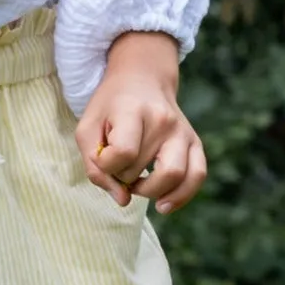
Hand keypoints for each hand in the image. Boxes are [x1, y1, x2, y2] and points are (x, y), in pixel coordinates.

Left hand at [77, 30, 206, 211]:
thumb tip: (123, 199)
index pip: (123, 153)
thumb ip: (94, 166)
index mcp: (133, 111)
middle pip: (143, 169)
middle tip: (117, 167)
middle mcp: (163, 121)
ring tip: (137, 185)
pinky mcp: (195, 142)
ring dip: (150, 191)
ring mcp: (183, 131)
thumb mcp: (87, 128)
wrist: (142, 80)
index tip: (102, 157)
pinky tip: (164, 204)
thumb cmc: (109, 107)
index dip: (106, 166)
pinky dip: (181, 196)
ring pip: (175, 177)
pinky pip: (197, 176)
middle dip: (123, 178)